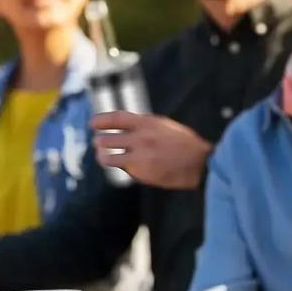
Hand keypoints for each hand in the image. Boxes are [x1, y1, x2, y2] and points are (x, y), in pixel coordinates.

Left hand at [90, 112, 212, 189]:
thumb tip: (125, 126)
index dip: (101, 120)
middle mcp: (141, 138)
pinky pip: (123, 169)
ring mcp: (139, 156)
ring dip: (102, 156)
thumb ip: (144, 126)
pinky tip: (124, 165)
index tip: (92, 123)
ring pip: (108, 157)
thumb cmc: (184, 143)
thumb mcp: (164, 126)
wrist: (199, 163)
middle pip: (107, 139)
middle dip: (99, 141)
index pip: (117, 118)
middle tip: (96, 142)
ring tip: (102, 156)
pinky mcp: (141, 172)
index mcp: (147, 123)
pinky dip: (121, 167)